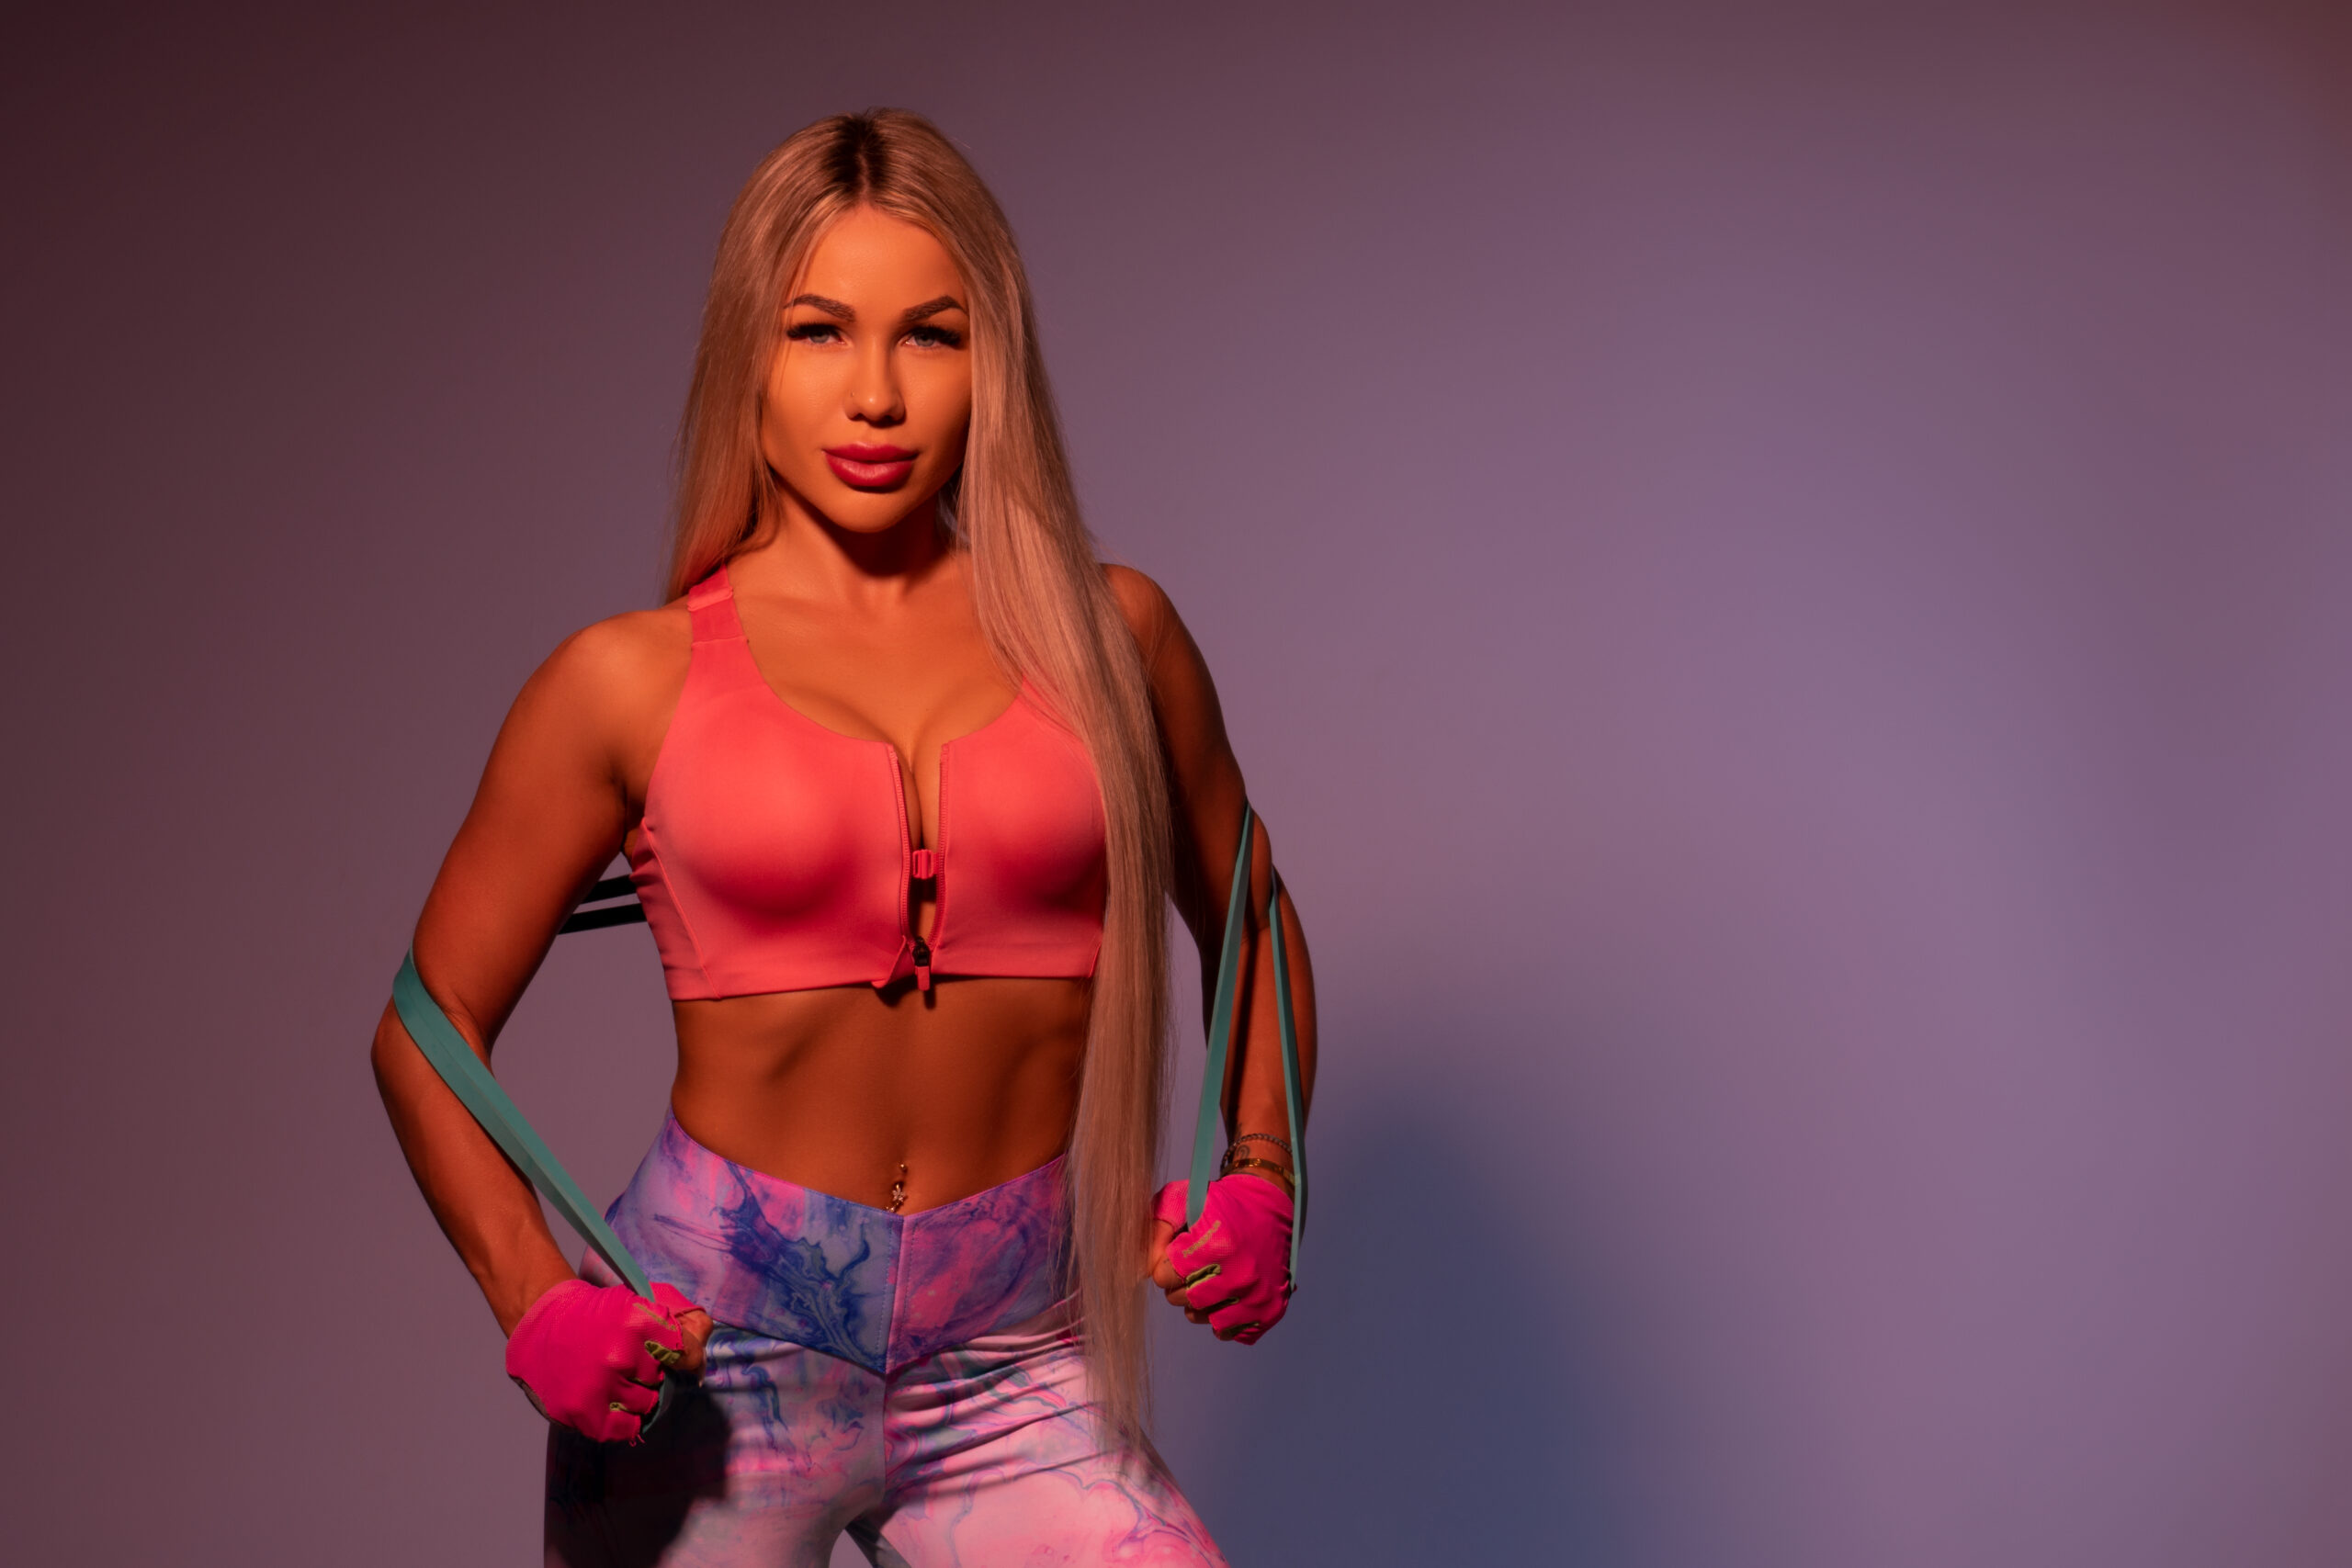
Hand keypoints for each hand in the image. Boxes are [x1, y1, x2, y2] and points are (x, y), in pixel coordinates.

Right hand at [504, 1279, 713, 1442]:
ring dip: (634, 1395)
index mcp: (638, 1322)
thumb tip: (700, 1362)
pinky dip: (622, 1419)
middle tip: (626, 1362)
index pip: (688, 1353)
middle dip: (650, 1372)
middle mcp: (620, 1355)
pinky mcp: (582, 1412)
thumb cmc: (594, 1312)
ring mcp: (599, 1387)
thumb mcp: (637, 1300)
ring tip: (613, 1379)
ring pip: (645, 1405)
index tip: (680, 1361)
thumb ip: (677, 1323)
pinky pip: (623, 1429)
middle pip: (662, 1380)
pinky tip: (611, 1402)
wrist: (540, 1321)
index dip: (687, 1358)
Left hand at [1148, 1175, 1294, 1343]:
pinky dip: (1223, 1316)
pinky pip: (1229, 1331)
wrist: (1270, 1206)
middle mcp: (1241, 1275)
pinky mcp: (1270, 1311)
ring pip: (1203, 1318)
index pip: (1164, 1277)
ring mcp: (1258, 1296)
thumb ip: (1156, 1229)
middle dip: (1179, 1282)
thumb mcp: (1181, 1199)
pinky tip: (1229, 1294)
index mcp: (1218, 1244)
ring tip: (1211, 1278)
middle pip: (1181, 1299)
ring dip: (1199, 1302)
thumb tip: (1146, 1268)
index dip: (1165, 1264)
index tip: (1177, 1253)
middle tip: (1193, 1265)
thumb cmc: (1220, 1202)